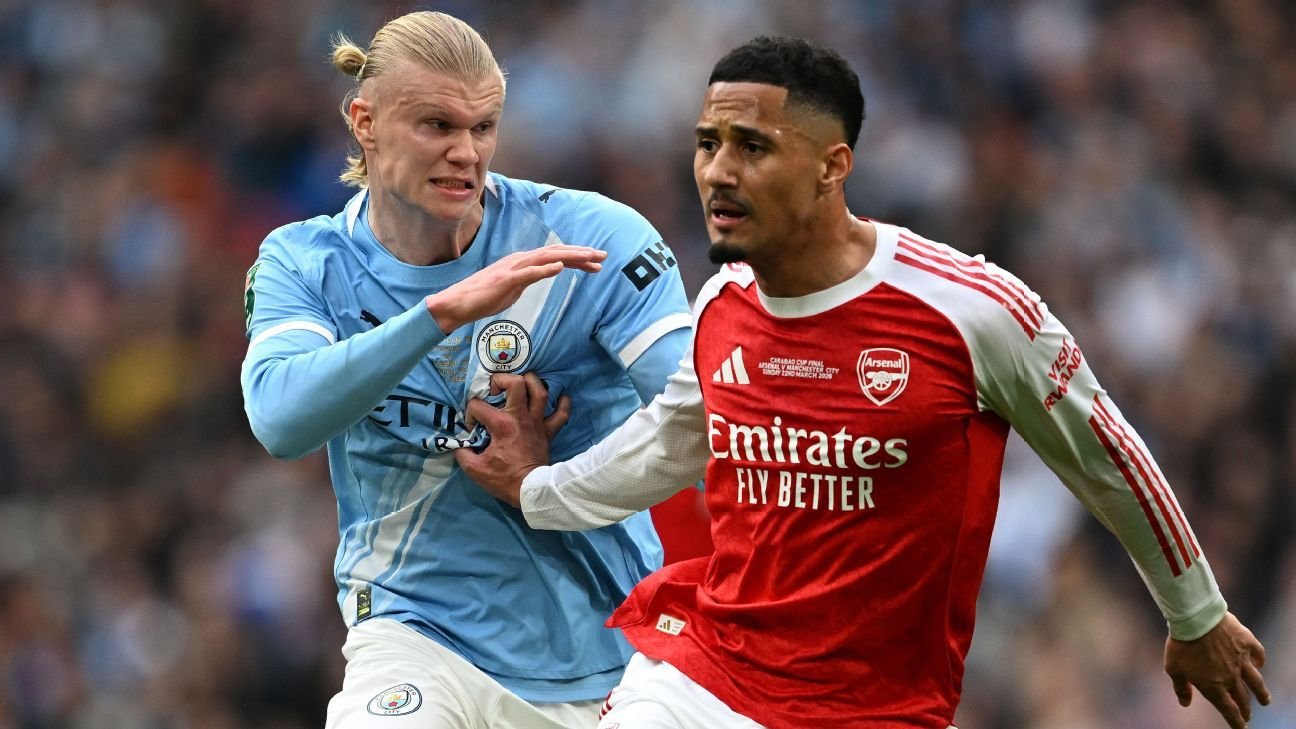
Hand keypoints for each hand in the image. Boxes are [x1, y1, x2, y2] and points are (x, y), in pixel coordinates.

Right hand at [425, 245, 606, 331]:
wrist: (458, 303)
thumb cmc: (484, 297)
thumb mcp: (514, 288)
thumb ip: (530, 279)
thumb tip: (545, 275)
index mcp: (523, 263)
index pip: (555, 256)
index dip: (578, 258)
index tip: (597, 263)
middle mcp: (520, 260)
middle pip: (556, 253)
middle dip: (581, 254)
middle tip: (603, 257)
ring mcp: (513, 269)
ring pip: (546, 258)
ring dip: (570, 257)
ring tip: (590, 258)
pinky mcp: (505, 280)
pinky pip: (529, 273)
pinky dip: (545, 269)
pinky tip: (560, 268)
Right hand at [454, 372, 570, 506]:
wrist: (532, 491)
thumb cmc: (504, 479)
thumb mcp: (474, 469)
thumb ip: (462, 453)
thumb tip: (459, 443)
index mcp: (501, 424)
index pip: (478, 406)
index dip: (470, 414)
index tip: (472, 428)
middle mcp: (520, 417)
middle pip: (516, 384)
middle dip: (502, 379)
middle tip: (495, 388)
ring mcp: (538, 422)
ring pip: (540, 391)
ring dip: (532, 382)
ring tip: (522, 384)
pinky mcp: (549, 431)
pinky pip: (562, 413)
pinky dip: (563, 403)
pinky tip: (559, 397)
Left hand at [1164, 611, 1269, 728]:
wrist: (1196, 619)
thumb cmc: (1181, 645)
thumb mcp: (1174, 669)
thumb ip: (1181, 688)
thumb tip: (1185, 703)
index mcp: (1213, 686)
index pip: (1229, 711)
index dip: (1236, 722)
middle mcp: (1231, 677)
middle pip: (1243, 698)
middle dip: (1246, 710)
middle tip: (1248, 716)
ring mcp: (1241, 660)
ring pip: (1256, 681)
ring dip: (1261, 692)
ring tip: (1265, 700)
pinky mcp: (1247, 643)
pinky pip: (1258, 655)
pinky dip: (1260, 661)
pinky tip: (1260, 664)